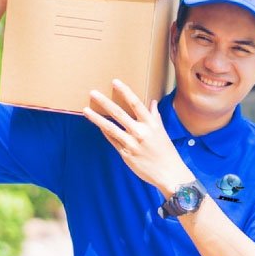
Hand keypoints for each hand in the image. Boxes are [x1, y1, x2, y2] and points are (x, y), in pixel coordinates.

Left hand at [83, 79, 194, 195]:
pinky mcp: (125, 154)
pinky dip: (104, 132)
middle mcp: (140, 132)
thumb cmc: (166, 151)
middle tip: (93, 93)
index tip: (115, 82)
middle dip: (105, 102)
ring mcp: (131, 144)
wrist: (168, 173)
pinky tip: (97, 125)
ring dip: (97, 118)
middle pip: (119, 114)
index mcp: (151, 124)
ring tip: (86, 109)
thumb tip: (153, 103)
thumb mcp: (162, 131)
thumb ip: (155, 116)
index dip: (125, 91)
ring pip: (110, 128)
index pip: (136, 103)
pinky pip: (112, 140)